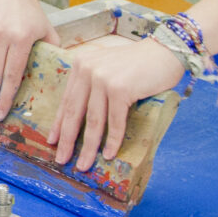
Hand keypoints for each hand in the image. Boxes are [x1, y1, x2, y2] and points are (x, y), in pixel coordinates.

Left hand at [48, 36, 184, 172]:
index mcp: (81, 65)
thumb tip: (81, 120)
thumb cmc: (138, 64)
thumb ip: (93, 85)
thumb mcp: (107, 69)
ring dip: (89, 147)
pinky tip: (109, 154)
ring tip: (84, 164)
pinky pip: (114, 121)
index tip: (52, 141)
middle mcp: (88, 70)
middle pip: (75, 113)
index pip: (66, 100)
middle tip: (62, 160)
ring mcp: (103, 78)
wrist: (165, 52)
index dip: (59, 123)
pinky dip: (112, 140)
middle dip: (68, 140)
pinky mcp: (120, 88)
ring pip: (93, 121)